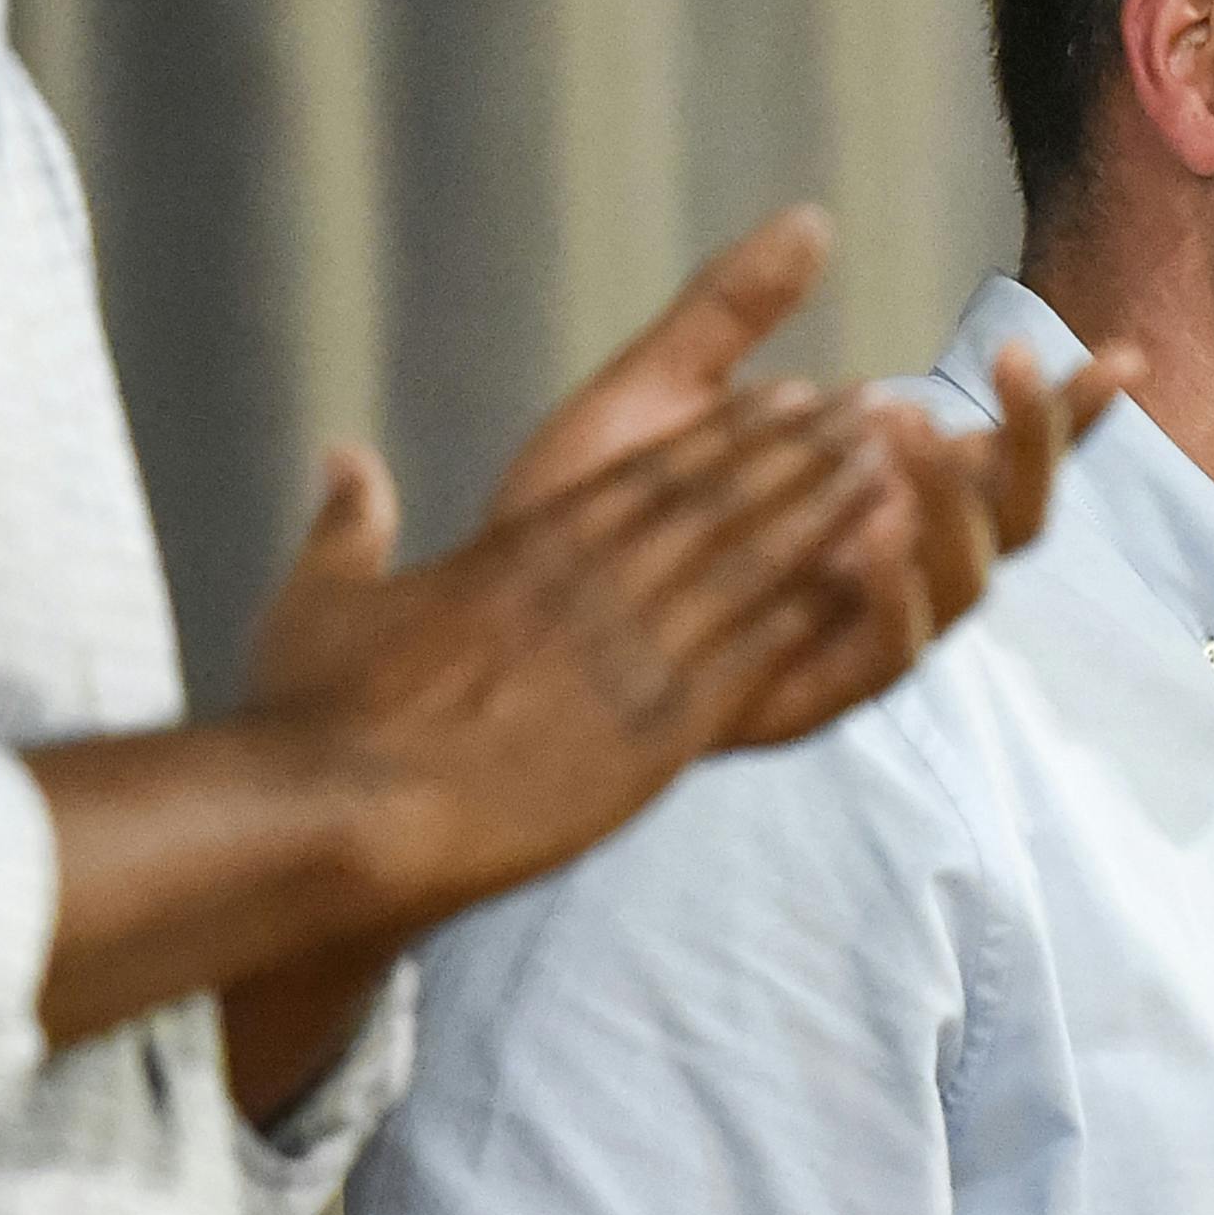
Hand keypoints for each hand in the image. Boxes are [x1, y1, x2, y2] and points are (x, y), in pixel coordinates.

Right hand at [242, 377, 915, 926]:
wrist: (347, 815)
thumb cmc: (316, 720)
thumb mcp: (318, 603)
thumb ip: (345, 525)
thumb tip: (341, 456)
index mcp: (523, 555)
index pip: (647, 477)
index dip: (728, 435)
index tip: (787, 399)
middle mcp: (590, 590)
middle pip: (720, 503)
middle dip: (803, 455)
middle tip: (874, 413)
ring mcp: (629, 660)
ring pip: (753, 566)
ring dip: (830, 513)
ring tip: (896, 472)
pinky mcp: (653, 734)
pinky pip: (757, 657)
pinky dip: (820, 608)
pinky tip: (872, 579)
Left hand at [478, 208, 1131, 757]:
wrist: (484, 633)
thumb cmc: (572, 522)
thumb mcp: (660, 394)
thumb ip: (733, 311)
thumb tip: (812, 218)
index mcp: (865, 502)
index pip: (992, 452)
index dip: (1066, 412)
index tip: (1123, 353)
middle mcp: (877, 576)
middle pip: (1008, 522)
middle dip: (1034, 447)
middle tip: (1018, 367)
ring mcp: (846, 639)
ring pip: (962, 588)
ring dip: (960, 509)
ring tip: (927, 431)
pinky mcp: (799, 697)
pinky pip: (880, 661)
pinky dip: (893, 595)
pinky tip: (874, 529)